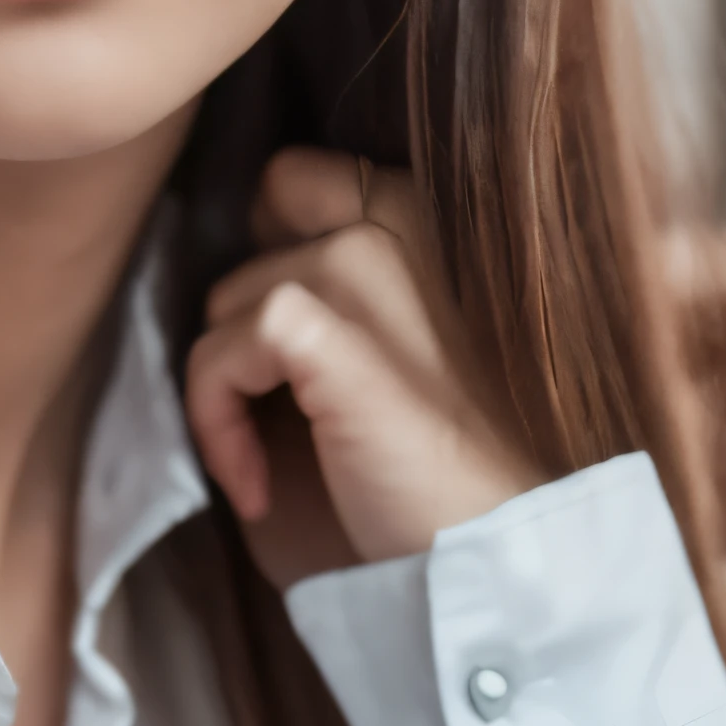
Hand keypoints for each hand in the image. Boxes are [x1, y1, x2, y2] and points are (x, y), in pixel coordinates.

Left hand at [185, 146, 530, 567]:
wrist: (509, 548)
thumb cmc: (465, 462)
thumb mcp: (422, 340)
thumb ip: (362, 284)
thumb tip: (257, 275)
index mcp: (434, 213)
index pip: (300, 177)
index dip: (277, 250)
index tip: (293, 349)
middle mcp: (406, 220)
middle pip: (259, 217)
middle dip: (249, 306)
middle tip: (275, 393)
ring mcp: (368, 272)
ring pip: (226, 302)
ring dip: (226, 390)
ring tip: (274, 464)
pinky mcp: (331, 341)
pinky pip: (217, 356)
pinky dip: (216, 426)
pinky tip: (256, 487)